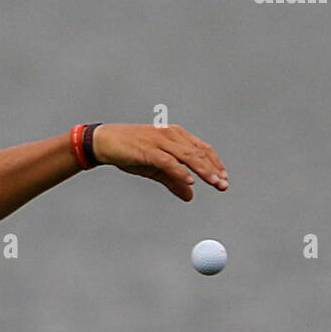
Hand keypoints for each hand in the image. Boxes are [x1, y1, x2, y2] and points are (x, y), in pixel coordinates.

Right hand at [91, 123, 227, 200]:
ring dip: (203, 171)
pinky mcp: (149, 150)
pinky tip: (190, 181)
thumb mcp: (156, 169)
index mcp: (176, 136)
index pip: (202, 149)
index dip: (215, 163)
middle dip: (213, 170)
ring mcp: (160, 141)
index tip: (224, 178)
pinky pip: (168, 161)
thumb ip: (174, 181)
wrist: (106, 142)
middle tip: (223, 185)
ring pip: (188, 156)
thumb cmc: (132, 152)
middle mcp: (172, 135)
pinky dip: (180, 171)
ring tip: (214, 183)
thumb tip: (190, 196)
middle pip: (199, 153)